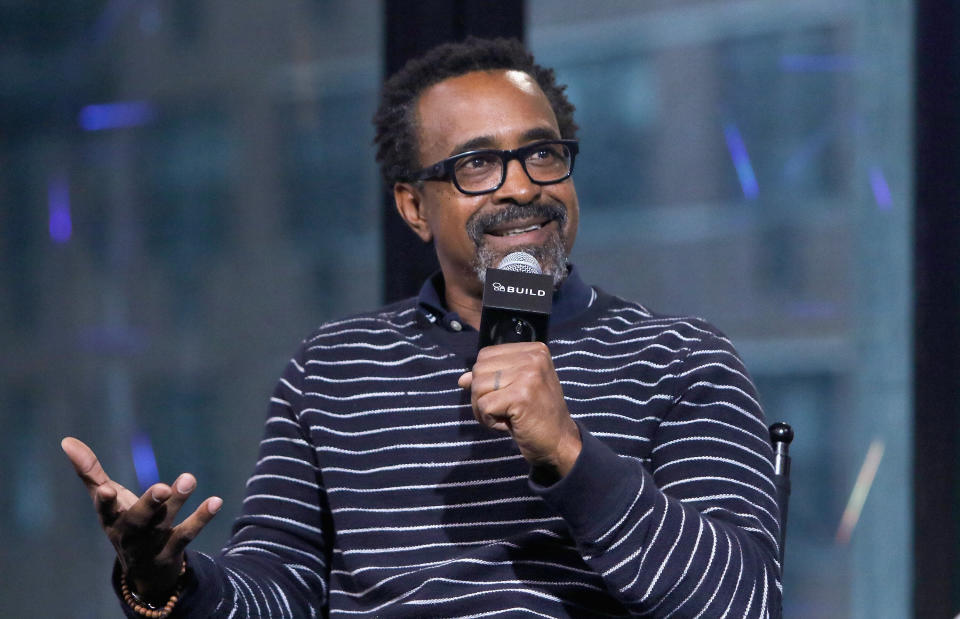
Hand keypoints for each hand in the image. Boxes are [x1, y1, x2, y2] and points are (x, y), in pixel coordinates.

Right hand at [61, 437, 221, 602]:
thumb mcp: (105, 499)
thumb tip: (66, 441)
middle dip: (149, 504)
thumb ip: (89, 471)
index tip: (106, 491)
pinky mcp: (173, 549)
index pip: (105, 510)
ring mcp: (152, 544)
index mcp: (111, 519)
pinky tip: (216, 501)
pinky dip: (202, 517)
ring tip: (189, 479)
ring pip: (164, 523)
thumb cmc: (122, 522)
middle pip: (138, 520)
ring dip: (177, 502)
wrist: (143, 570)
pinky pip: (187, 534)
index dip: (105, 501)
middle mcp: (130, 533)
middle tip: (162, 488)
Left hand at [458, 342, 580, 476]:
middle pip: (479, 369)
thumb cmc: (536, 415)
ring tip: (506, 417)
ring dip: (484, 409)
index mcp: (534, 350)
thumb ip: (491, 378)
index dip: (485, 379)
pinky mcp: (521, 395)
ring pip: (478, 387)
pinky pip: (483, 406)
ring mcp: (529, 375)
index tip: (504, 396)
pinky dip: (489, 420)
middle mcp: (533, 358)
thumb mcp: (515, 389)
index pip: (485, 355)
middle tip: (503, 411)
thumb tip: (462, 379)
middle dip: (481, 395)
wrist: (560, 443)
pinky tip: (507, 425)